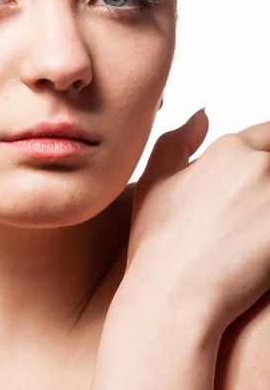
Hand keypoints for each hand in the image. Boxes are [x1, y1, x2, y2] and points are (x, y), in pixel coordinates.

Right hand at [123, 109, 269, 332]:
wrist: (174, 295)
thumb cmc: (159, 243)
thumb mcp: (153, 181)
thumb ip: (177, 140)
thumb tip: (205, 114)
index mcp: (228, 150)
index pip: (269, 135)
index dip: (268, 154)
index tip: (261, 182)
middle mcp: (258, 165)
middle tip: (254, 213)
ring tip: (257, 228)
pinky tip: (262, 245)